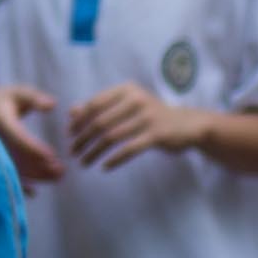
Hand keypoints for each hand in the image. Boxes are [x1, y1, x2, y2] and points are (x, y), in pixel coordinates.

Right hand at [0, 83, 65, 187]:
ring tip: (57, 178)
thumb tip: (52, 105)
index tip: (53, 156)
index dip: (35, 149)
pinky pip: (3, 176)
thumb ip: (35, 98)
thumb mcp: (16, 93)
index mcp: (0, 122)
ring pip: (13, 170)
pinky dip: (18, 185)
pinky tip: (33, 192)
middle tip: (61, 172)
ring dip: (35, 177)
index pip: (19, 138)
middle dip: (40, 168)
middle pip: (18, 159)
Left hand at [63, 85, 210, 169]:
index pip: (94, 104)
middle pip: (100, 122)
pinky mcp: (157, 135)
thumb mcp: (127, 104)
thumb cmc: (151, 115)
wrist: (187, 124)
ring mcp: (147, 117)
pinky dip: (114, 160)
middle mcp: (136, 99)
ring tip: (84, 162)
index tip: (69, 135)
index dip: (79, 121)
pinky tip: (104, 167)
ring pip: (112, 137)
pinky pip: (129, 149)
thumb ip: (101, 106)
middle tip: (72, 152)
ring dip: (94, 152)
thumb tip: (72, 112)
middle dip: (83, 139)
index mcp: (126, 89)